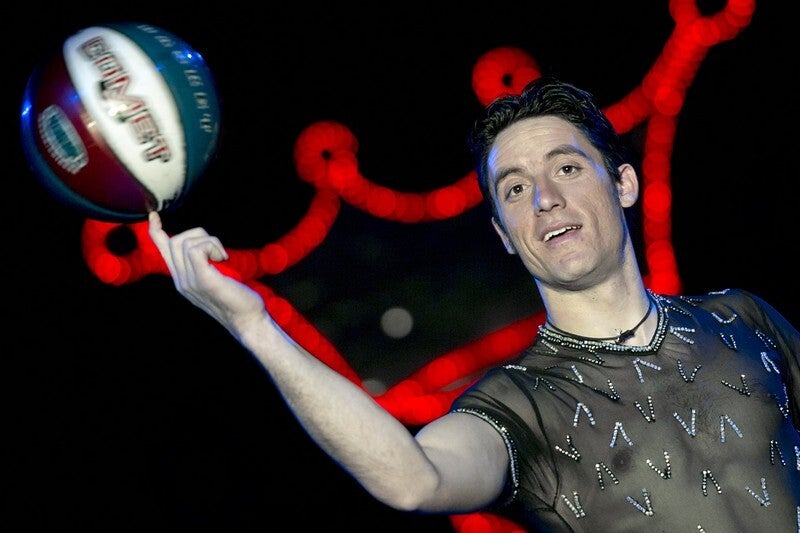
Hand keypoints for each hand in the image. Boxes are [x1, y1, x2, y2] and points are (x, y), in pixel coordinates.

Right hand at [147, 211, 267, 336]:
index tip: (154, 215)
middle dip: (198, 234)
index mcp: (181, 279)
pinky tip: (223, 258)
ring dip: (208, 241)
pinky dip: (211, 246)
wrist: (247, 321)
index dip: (156, 231)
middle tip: (218, 250)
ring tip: (223, 257)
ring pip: (184, 242)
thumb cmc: (237, 299)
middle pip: (173, 241)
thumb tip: (202, 247)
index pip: (163, 251)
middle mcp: (181, 281)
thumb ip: (204, 265)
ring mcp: (189, 282)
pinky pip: (195, 250)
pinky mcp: (203, 280)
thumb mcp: (215, 278)